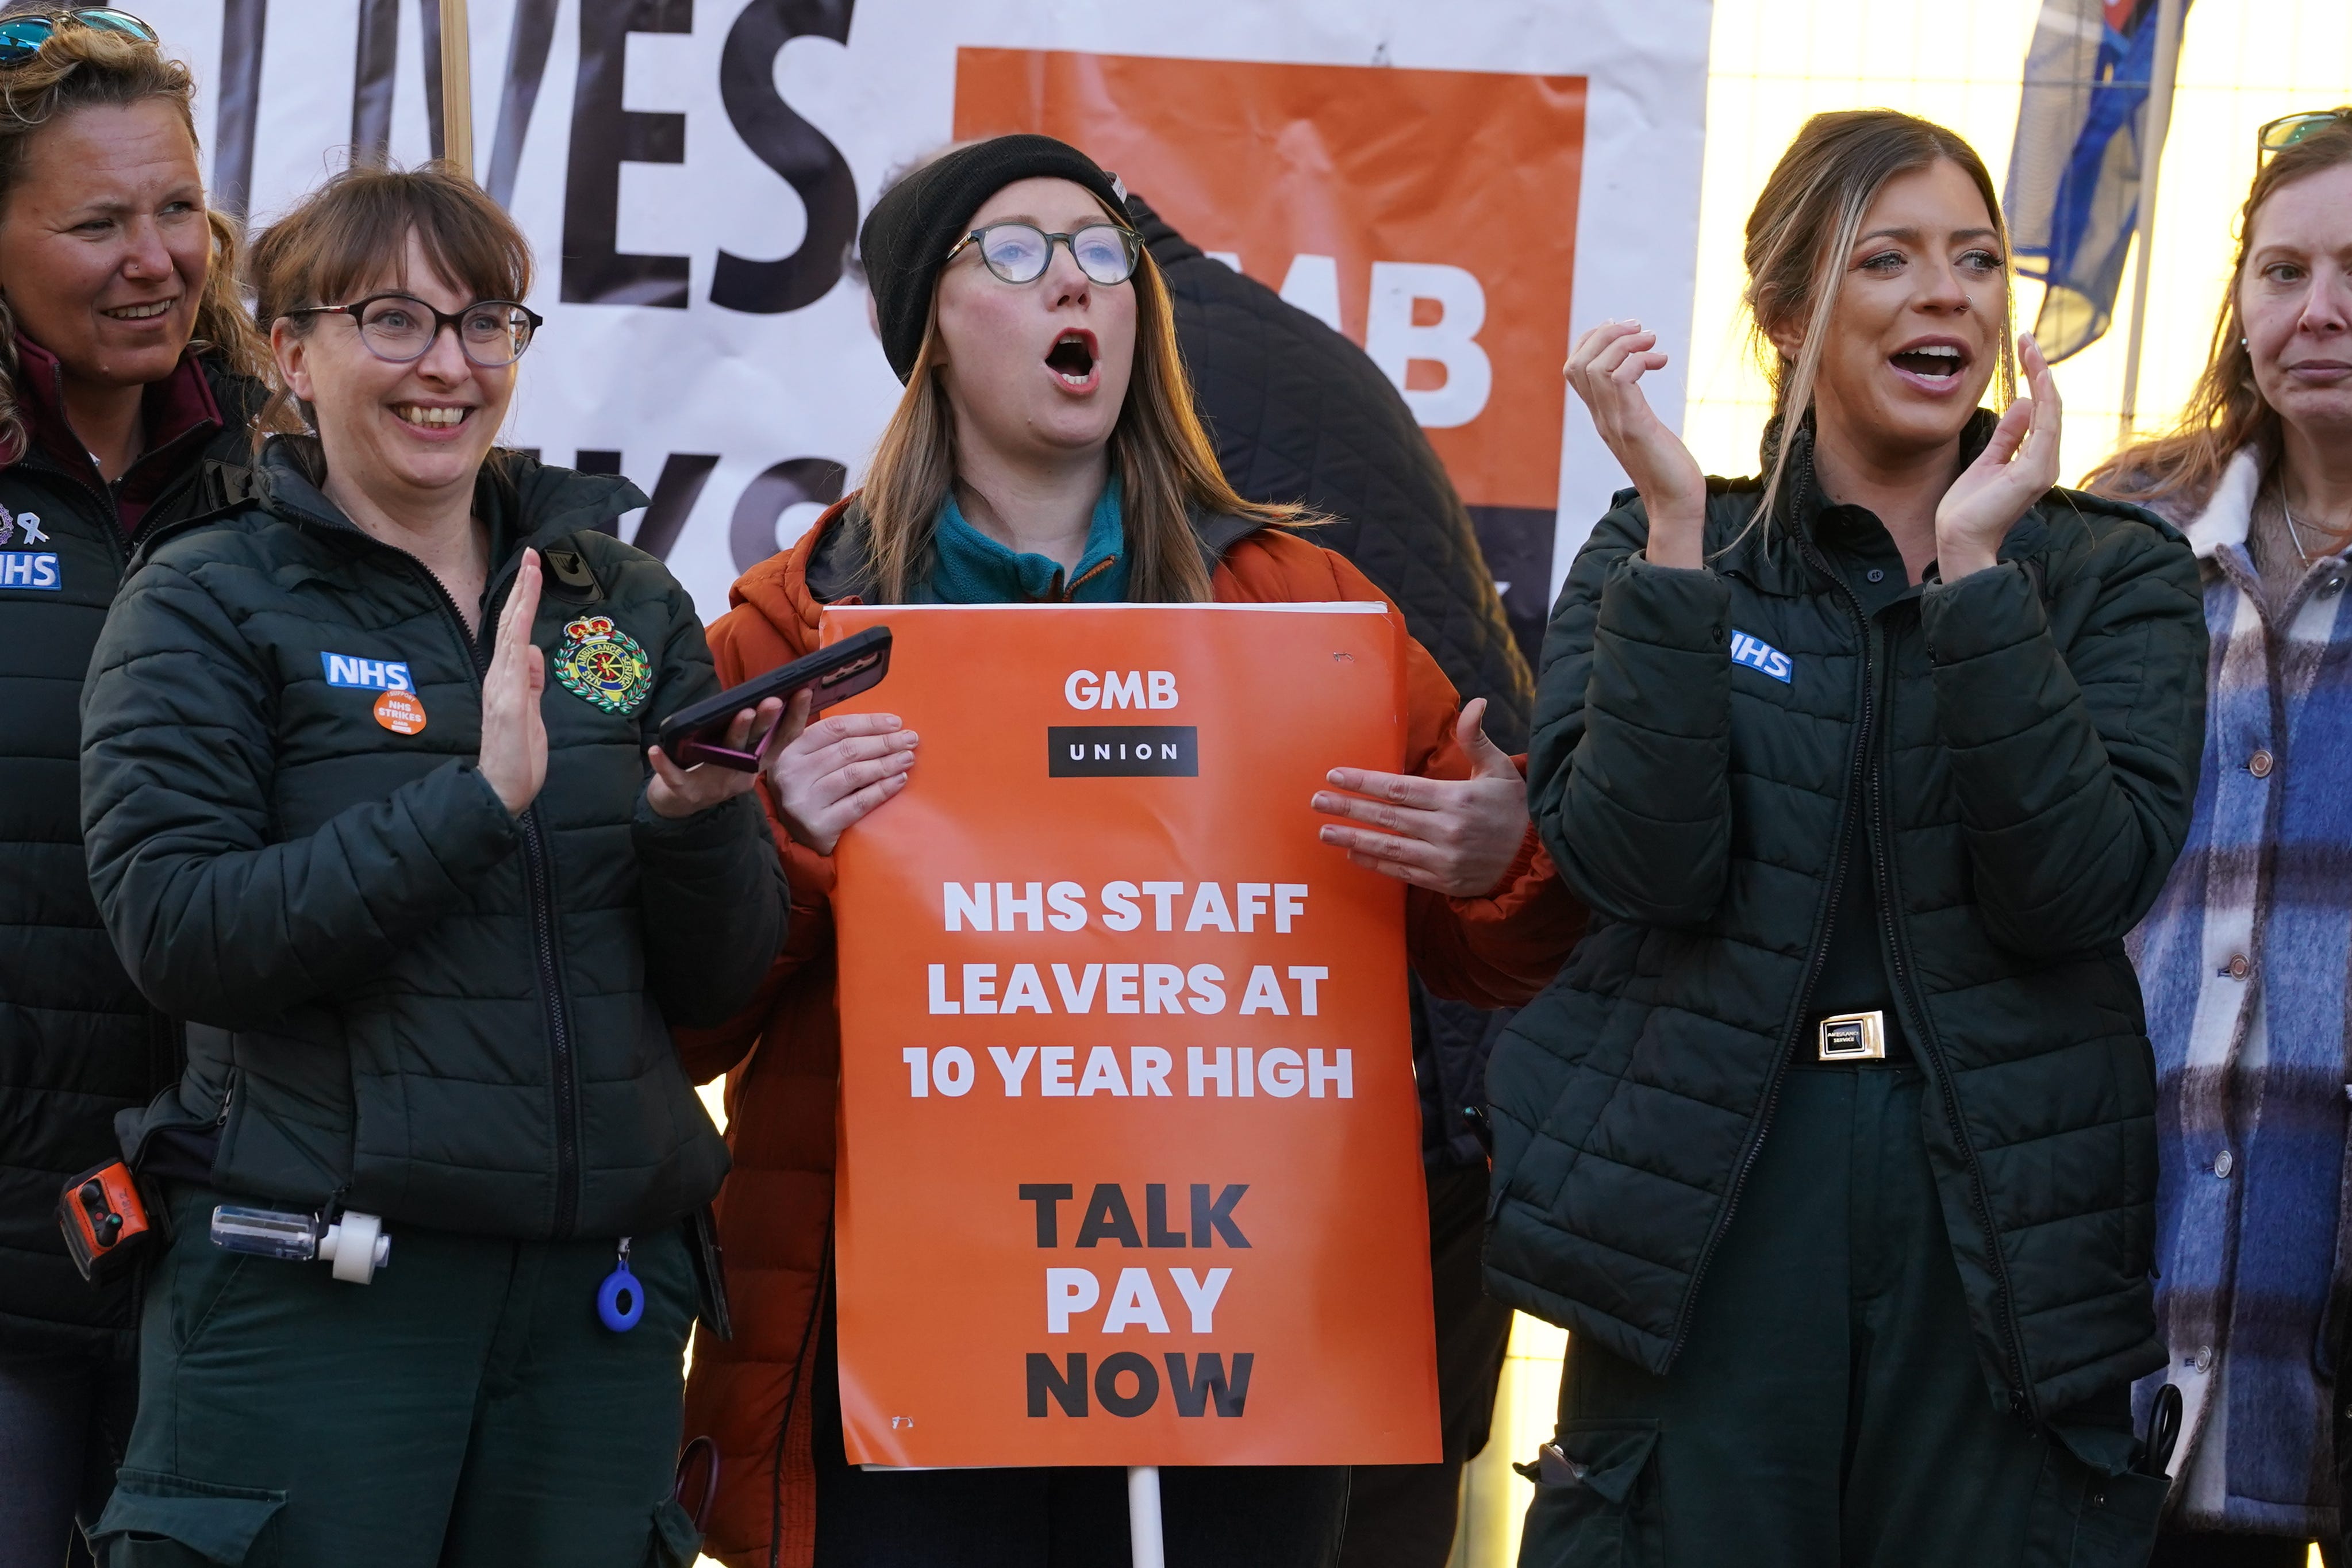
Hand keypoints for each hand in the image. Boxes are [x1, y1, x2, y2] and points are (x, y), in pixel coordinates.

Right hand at [479, 548, 547, 815]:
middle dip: (522, 588)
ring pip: (511, 632)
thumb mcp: (531, 711)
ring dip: (521, 599)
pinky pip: (513, 659)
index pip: (515, 631)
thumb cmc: (517, 755)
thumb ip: (531, 681)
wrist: (503, 789)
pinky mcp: (506, 701)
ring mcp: (501, 687)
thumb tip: (532, 651)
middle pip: (510, 623)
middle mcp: (499, 676)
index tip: (533, 570)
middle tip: (532, 555)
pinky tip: (524, 609)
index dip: (522, 600)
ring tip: (531, 567)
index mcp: (506, 678)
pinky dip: (518, 631)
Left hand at [646, 696, 788, 818]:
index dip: (796, 718)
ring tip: (742, 712)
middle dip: (767, 722)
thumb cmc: (712, 768)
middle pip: (757, 746)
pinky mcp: (686, 792)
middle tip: (773, 700)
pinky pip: (675, 777)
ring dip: (736, 734)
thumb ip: (753, 731)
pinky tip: (654, 750)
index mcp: (756, 762)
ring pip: (727, 757)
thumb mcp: (739, 753)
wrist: (681, 804)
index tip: (803, 692)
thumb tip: (771, 694)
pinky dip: (664, 765)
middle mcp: (741, 774)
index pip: (783, 741)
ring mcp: (715, 784)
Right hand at [764, 689, 918, 853]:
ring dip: (886, 763)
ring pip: (854, 774)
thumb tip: (837, 700)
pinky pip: (858, 803)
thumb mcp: (803, 759)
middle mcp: (791, 774)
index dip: (868, 723)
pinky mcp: (819, 825)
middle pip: (847, 750)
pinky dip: (882, 789)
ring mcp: (804, 801)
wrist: (796, 839)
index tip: (895, 722)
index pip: (834, 728)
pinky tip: (899, 780)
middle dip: (884, 742)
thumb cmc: (808, 791)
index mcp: (789, 751)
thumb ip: (821, 733)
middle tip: (910, 739)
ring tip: (908, 757)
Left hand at [1312, 699, 1528, 896]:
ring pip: (1390, 848)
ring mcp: (1444, 859)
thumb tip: (1475, 703)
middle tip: (1317, 801)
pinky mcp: (1444, 881)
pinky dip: (1376, 864)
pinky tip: (1353, 855)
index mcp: (1457, 799)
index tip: (1336, 775)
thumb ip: (1477, 739)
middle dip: (1349, 808)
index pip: (1400, 789)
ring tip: (1324, 831)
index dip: (1365, 783)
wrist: (1535, 859)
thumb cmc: (1513, 809)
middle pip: (1388, 818)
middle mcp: (1447, 830)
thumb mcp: (1499, 770)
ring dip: (1353, 839)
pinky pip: (1402, 872)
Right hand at [1565, 319, 1708, 567]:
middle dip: (1606, 333)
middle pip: (1577, 362)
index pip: (1575, 368)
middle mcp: (1601, 417)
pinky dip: (1638, 360)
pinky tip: (1660, 362)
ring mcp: (1613, 422)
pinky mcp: (1633, 427)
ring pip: (1595, 367)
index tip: (1624, 330)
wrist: (1677, 504)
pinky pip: (1620, 379)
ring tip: (1651, 339)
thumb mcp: (1645, 429)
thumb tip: (1642, 380)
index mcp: (1601, 416)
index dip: (1593, 339)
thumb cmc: (1669, 469)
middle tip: (1639, 327)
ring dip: (1624, 342)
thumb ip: (1635, 406)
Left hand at [1936, 333, 2061, 581]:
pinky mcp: (2035, 471)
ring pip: (2052, 411)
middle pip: (2050, 405)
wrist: (1960, 540)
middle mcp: (2046, 461)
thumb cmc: (1970, 508)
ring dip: (2042, 376)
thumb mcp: (1988, 461)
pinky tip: (2037, 376)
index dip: (2035, 379)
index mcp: (2035, 459)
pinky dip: (2044, 399)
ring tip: (2030, 347)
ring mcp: (2044, 466)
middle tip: (2026, 338)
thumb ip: (2008, 435)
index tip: (2024, 350)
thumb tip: (2023, 403)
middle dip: (2039, 370)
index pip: (2042, 411)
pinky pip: (2046, 427)